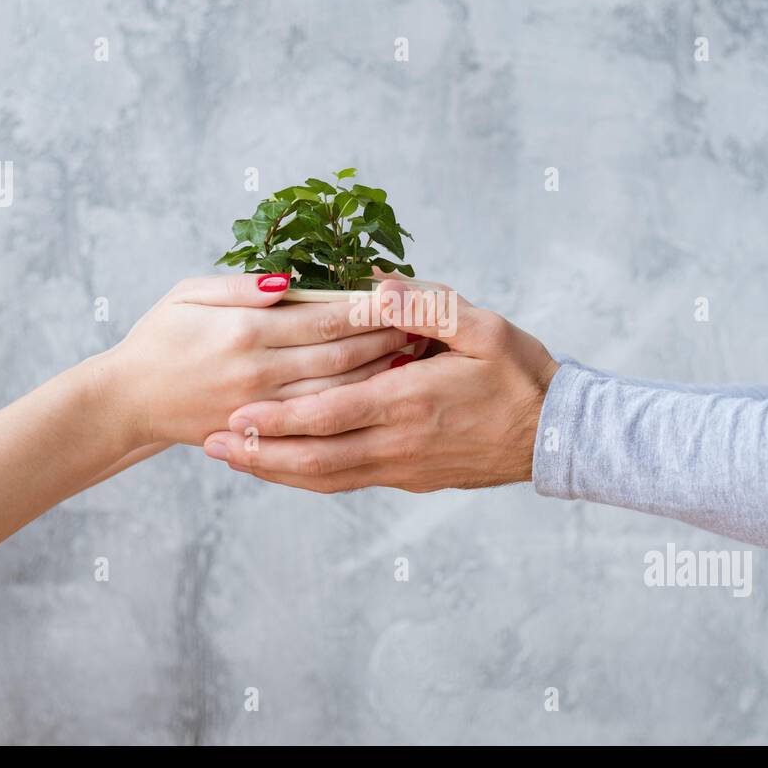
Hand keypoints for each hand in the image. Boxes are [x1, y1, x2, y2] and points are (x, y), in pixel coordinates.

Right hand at [90, 273, 417, 449]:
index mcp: (245, 332)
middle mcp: (259, 373)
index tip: (402, 298)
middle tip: (425, 327)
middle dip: (386, 340)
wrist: (128, 401)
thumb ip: (241, 288)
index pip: (324, 319)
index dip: (368, 309)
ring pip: (337, 394)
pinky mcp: (261, 433)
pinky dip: (352, 409)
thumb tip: (289, 282)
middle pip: (341, 357)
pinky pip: (316, 424)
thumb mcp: (189, 294)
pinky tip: (379, 396)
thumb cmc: (161, 337)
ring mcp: (262, 409)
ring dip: (379, 377)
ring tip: (415, 359)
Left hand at [201, 279, 559, 491]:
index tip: (236, 414)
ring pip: (327, 477)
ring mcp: (403, 466)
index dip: (280, 419)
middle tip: (211, 444)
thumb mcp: (483, 328)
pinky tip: (283, 466)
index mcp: (411, 400)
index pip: (332, 414)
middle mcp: (399, 442)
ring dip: (276, 470)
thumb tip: (377, 287)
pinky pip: (348, 481)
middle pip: (316, 457)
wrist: (555, 435)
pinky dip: (308, 476)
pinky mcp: (409, 478)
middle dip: (260, 452)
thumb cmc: (520, 374)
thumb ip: (427, 306)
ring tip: (232, 459)